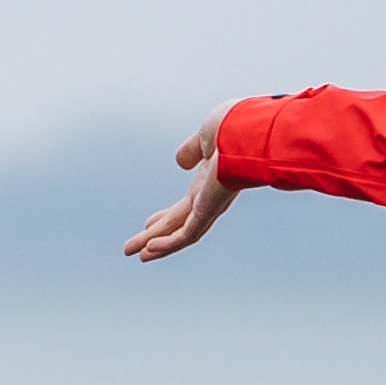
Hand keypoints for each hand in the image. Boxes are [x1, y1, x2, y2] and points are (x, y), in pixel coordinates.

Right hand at [123, 121, 241, 261]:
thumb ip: (192, 150)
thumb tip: (181, 162)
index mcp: (209, 181)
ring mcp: (211, 205)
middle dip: (155, 236)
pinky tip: (150, 250)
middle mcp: (210, 197)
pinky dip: (169, 243)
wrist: (250, 128)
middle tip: (135, 250)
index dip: (165, 217)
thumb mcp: (206, 137)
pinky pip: (188, 233)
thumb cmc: (237, 127)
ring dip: (158, 246)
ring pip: (181, 234)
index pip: (184, 206)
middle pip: (178, 223)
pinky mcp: (211, 209)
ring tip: (139, 257)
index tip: (148, 224)